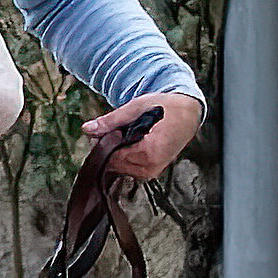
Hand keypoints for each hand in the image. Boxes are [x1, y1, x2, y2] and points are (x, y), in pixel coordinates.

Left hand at [82, 92, 201, 181]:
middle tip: (112, 130)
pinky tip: (128, 142)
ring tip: (122, 134)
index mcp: (152, 151)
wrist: (189, 113)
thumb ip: (111, 120)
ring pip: (121, 168)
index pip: (114, 158)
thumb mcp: (138, 107)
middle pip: (116, 165)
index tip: (102, 133)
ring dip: (115, 153)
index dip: (104, 145)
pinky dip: (124, 157)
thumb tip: (87, 129)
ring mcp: (154, 170)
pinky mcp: (153, 171)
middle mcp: (153, 165)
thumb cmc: (168, 107)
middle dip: (108, 149)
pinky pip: (130, 168)